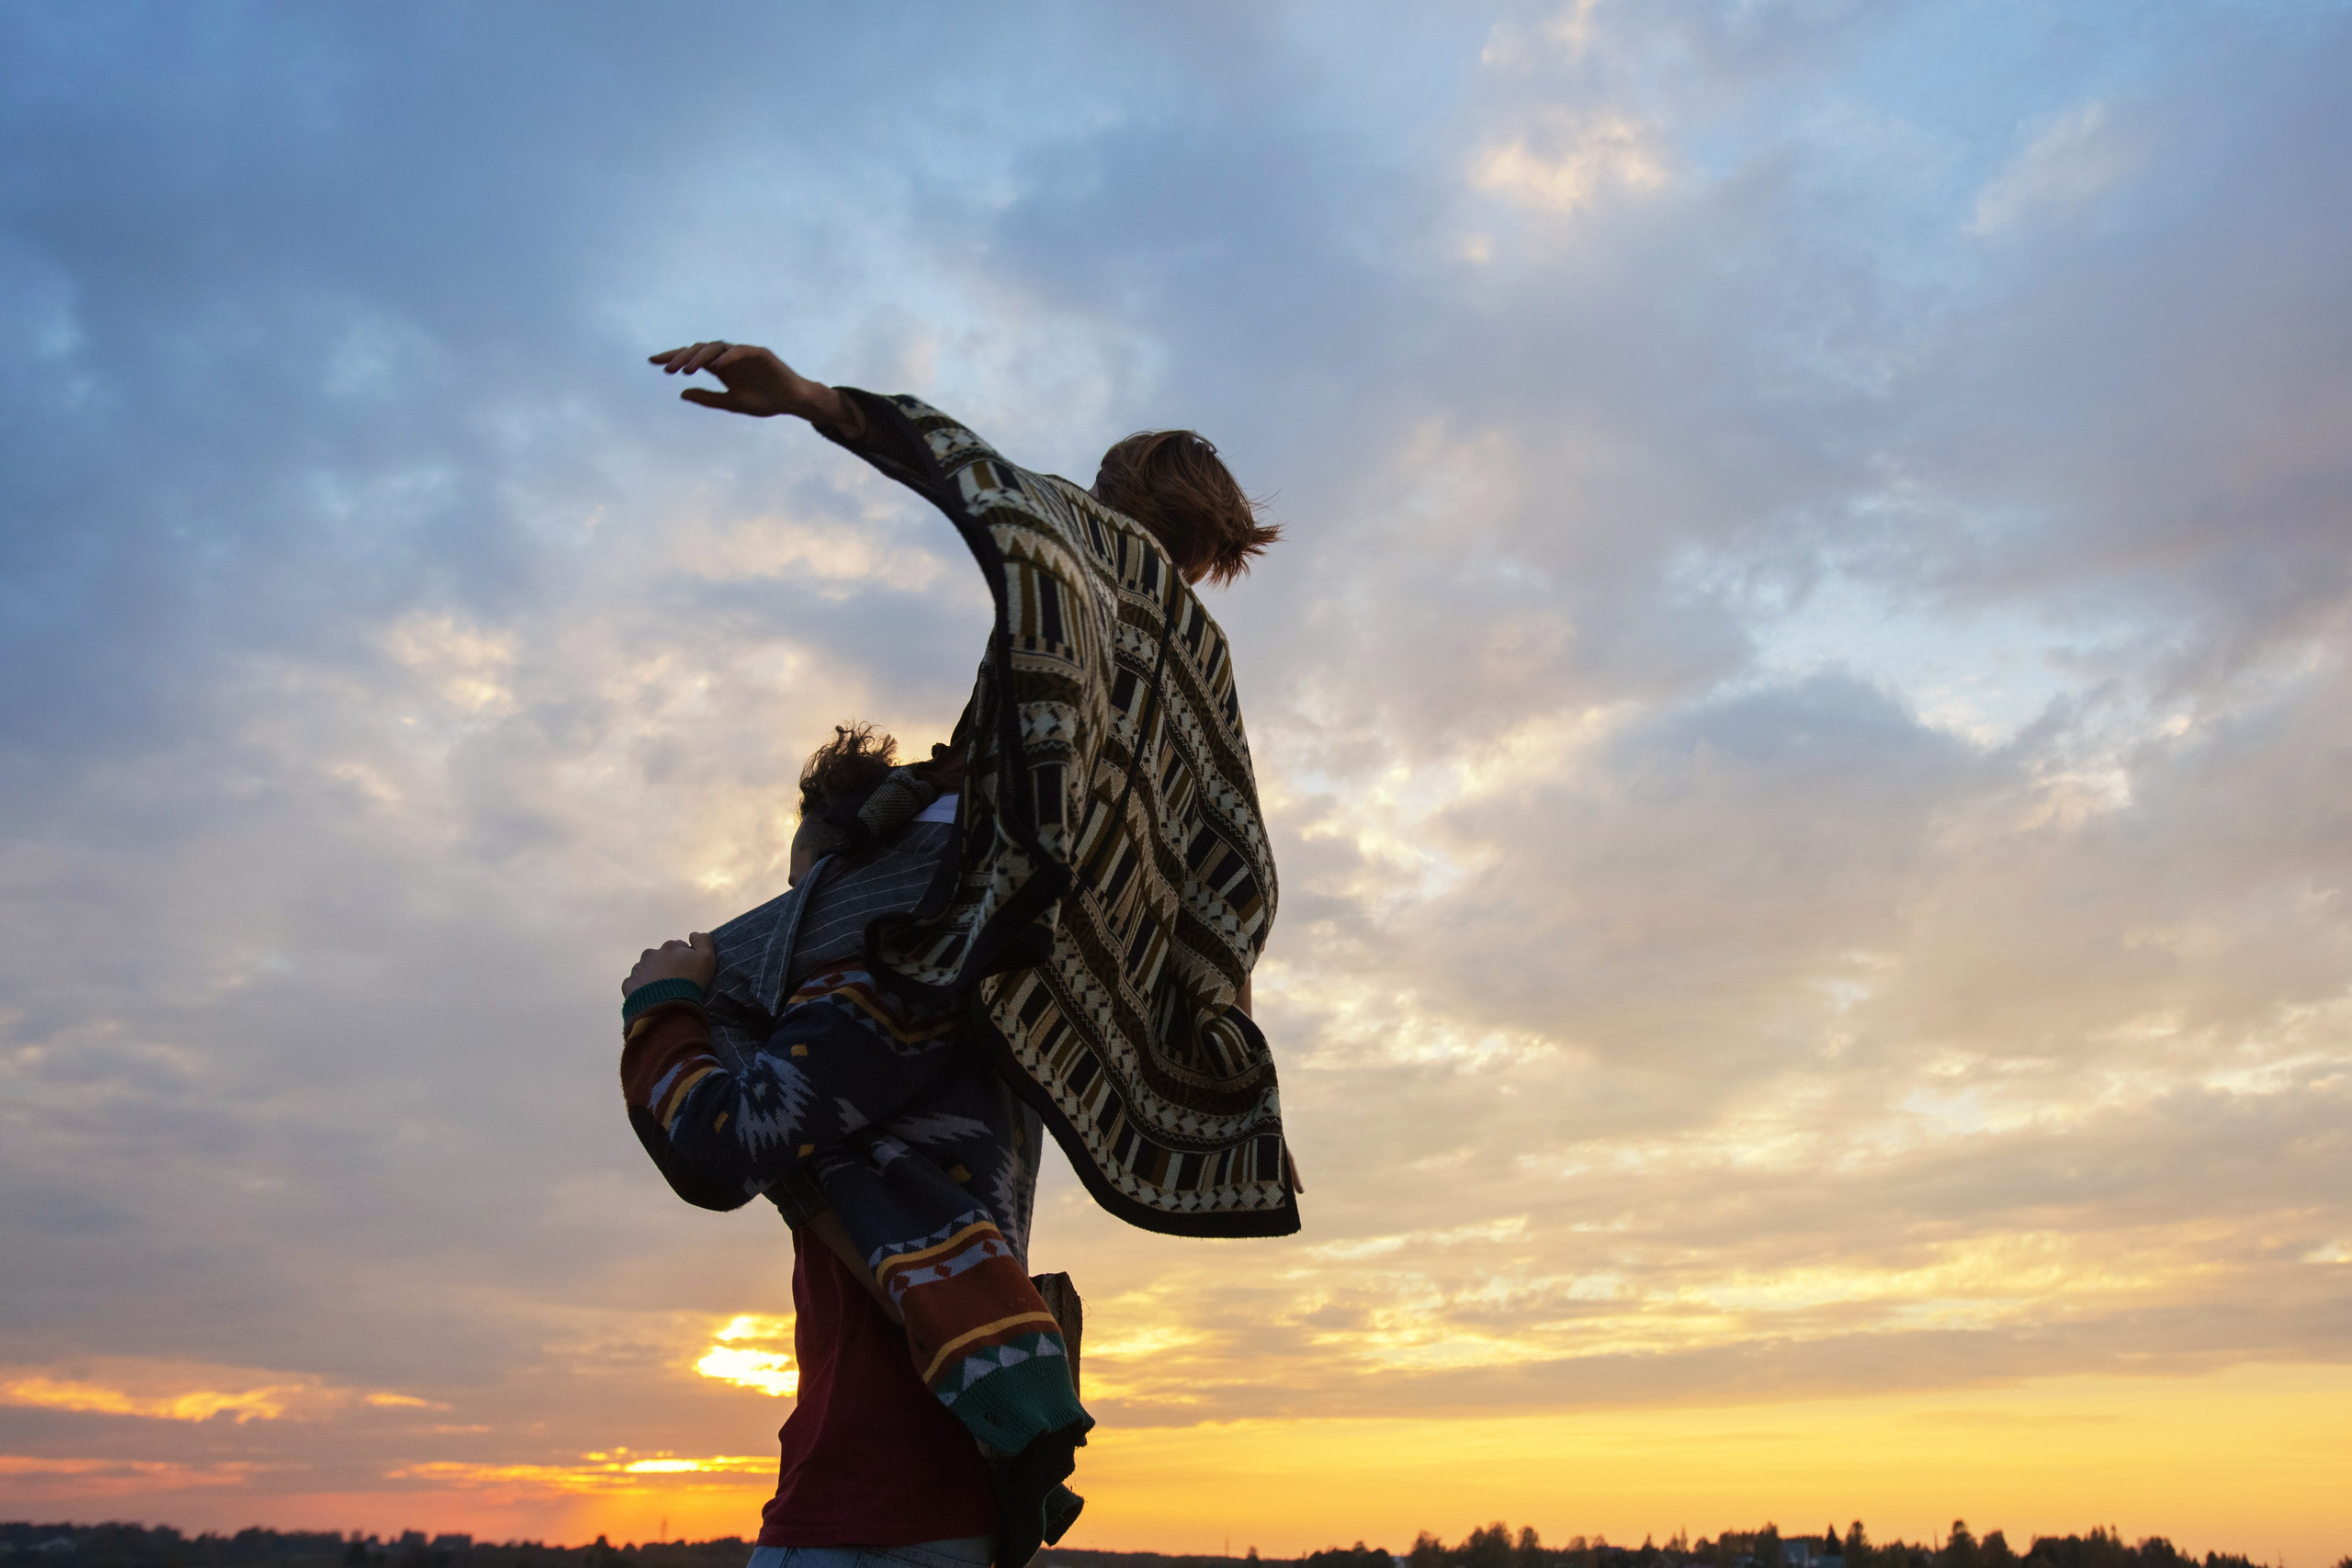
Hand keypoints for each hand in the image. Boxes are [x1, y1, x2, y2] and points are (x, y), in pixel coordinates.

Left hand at [623, 932, 715, 995]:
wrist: (667, 1007)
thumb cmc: (690, 982)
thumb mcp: (707, 959)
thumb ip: (704, 941)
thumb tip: (693, 934)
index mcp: (670, 946)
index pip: (679, 948)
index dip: (686, 960)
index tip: (689, 973)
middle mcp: (651, 954)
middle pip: (662, 958)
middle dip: (668, 967)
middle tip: (676, 984)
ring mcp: (638, 969)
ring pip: (647, 970)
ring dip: (654, 977)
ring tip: (663, 992)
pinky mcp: (629, 984)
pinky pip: (636, 984)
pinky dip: (642, 989)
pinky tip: (651, 998)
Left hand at [647, 342, 852, 426]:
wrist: (792, 402)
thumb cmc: (764, 401)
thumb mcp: (732, 403)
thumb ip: (708, 398)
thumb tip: (681, 393)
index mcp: (720, 368)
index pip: (692, 358)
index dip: (673, 357)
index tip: (653, 361)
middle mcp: (728, 357)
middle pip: (700, 350)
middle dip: (682, 357)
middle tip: (667, 369)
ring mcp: (743, 353)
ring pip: (716, 348)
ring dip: (700, 356)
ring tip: (686, 369)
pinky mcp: (759, 353)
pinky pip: (740, 351)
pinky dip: (727, 357)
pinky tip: (715, 365)